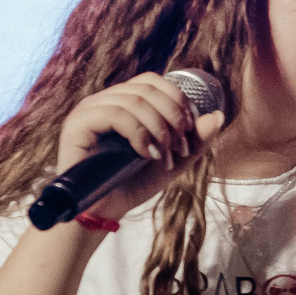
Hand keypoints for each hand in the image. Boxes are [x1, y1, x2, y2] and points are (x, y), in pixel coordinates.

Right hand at [55, 73, 227, 216]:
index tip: (190, 130)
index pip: (154, 82)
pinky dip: (138, 133)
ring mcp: (88, 110)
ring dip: (159, 128)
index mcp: (123, 103)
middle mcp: (104, 100)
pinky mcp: (77, 124)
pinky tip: (144, 154)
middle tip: (180, 148)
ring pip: (134, 100)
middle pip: (147, 88)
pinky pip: (114, 114)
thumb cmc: (132, 184)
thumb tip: (218, 116)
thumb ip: (194, 140)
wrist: (103, 212)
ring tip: (164, 156)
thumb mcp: (172, 161)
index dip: (178, 100)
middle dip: (173, 117)